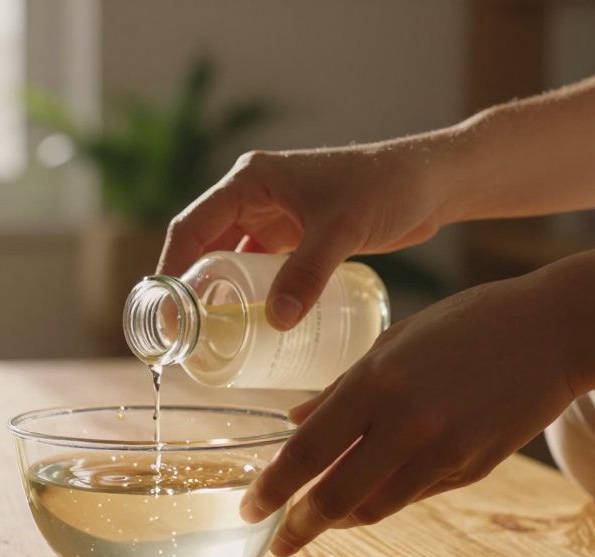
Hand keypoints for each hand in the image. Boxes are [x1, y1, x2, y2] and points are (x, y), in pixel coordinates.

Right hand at [158, 141, 459, 328]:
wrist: (431, 182)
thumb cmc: (386, 189)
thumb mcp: (343, 230)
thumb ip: (309, 273)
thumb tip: (275, 322)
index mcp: (250, 181)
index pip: (191, 227)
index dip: (170, 270)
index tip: (163, 313)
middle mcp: (253, 196)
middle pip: (203, 247)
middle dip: (188, 290)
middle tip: (181, 336)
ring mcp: (273, 217)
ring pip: (229, 261)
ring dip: (218, 295)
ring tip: (207, 338)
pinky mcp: (294, 236)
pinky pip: (259, 269)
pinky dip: (250, 295)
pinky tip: (249, 325)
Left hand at [240, 271, 582, 555]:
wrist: (555, 331)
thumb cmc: (466, 324)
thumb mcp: (393, 341)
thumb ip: (341, 389)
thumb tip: (294, 422)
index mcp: (377, 380)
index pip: (308, 450)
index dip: (273, 487)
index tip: (250, 507)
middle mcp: (407, 421)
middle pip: (337, 495)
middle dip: (300, 525)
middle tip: (278, 542)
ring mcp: (444, 449)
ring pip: (376, 507)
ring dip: (341, 520)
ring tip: (317, 521)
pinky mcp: (472, 468)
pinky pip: (413, 496)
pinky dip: (382, 502)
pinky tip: (366, 498)